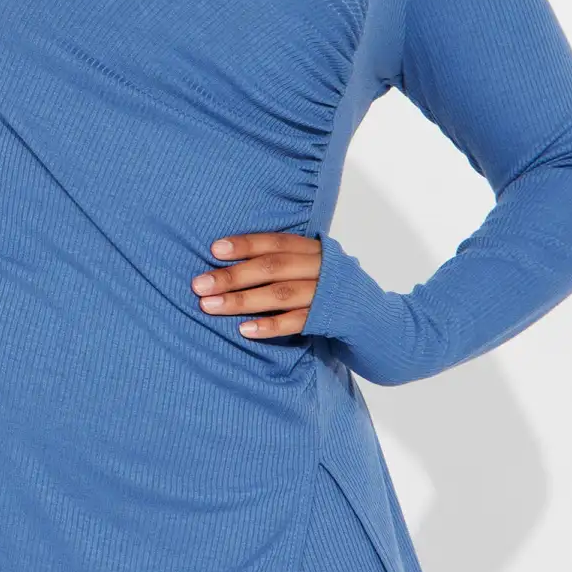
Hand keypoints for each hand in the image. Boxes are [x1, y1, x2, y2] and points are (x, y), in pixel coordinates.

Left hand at [191, 231, 322, 338]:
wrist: (373, 316)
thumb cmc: (328, 288)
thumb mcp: (310, 266)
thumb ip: (281, 262)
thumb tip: (226, 262)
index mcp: (312, 249)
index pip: (274, 242)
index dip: (245, 244)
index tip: (214, 249)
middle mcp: (319, 267)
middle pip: (271, 267)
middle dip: (232, 276)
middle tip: (199, 285)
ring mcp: (325, 293)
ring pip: (280, 294)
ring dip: (242, 300)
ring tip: (210, 307)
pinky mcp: (329, 318)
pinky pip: (297, 321)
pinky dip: (270, 325)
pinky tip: (245, 330)